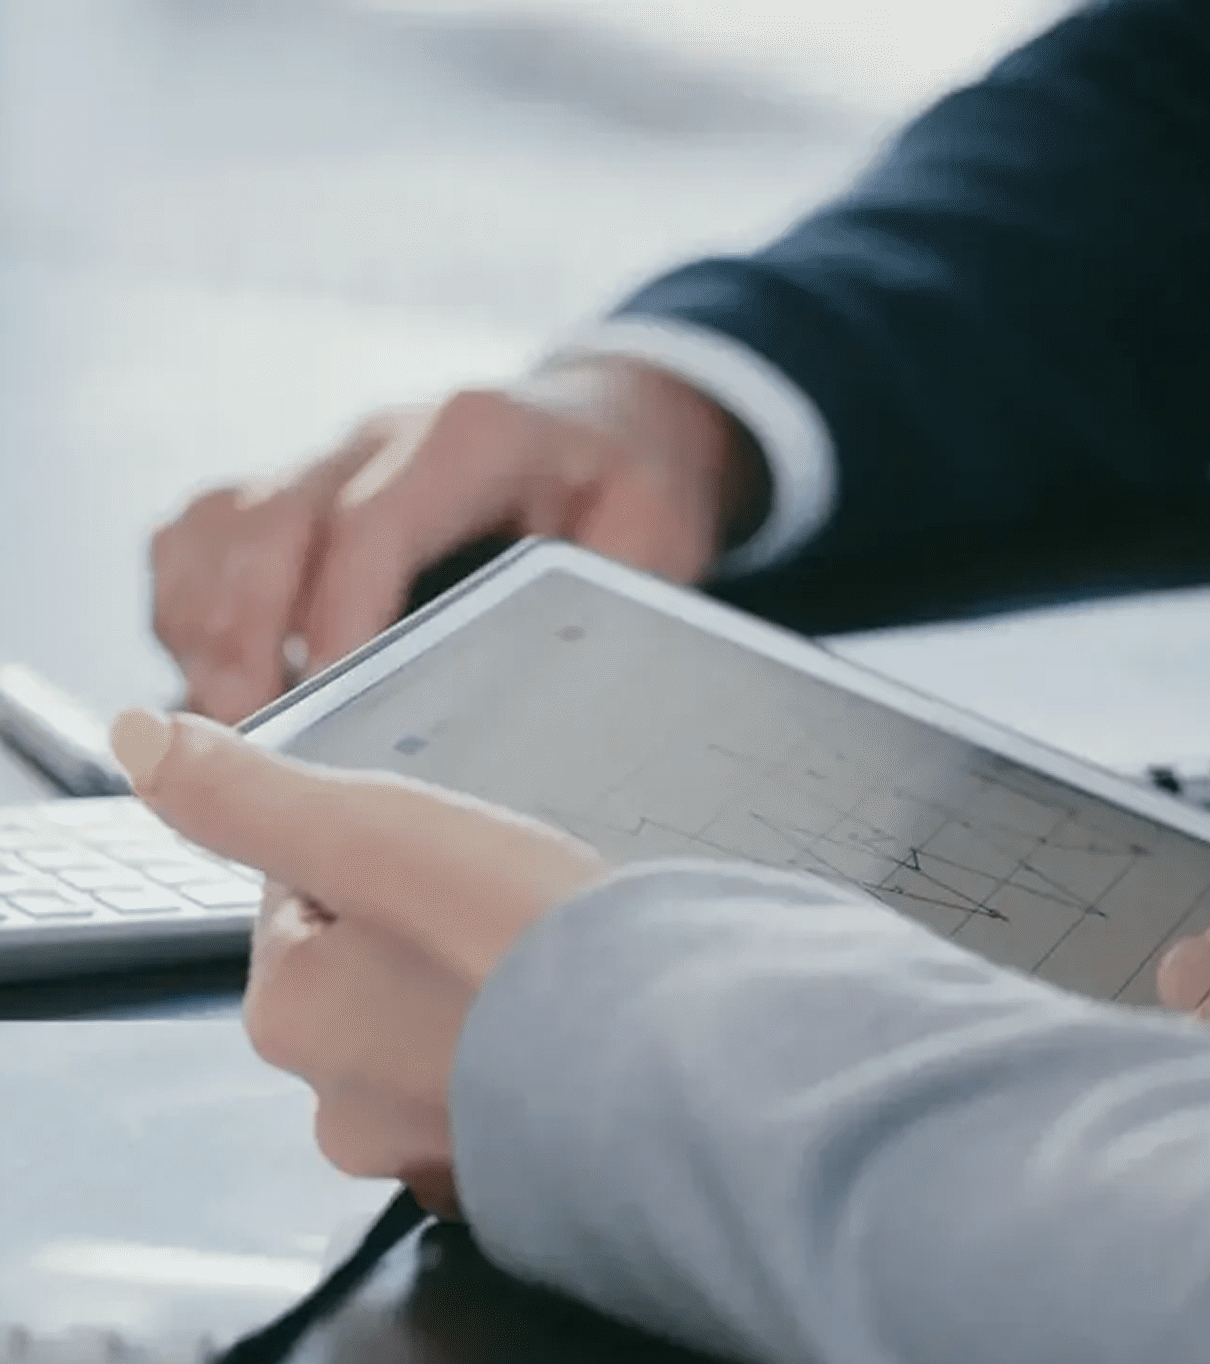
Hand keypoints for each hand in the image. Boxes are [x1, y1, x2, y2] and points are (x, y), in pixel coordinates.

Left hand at [108, 708, 606, 1215]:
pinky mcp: (506, 1184)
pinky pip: (500, 1098)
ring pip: (438, 1036)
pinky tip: (571, 1041)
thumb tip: (138, 740)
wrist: (675, 1067)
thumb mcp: (379, 834)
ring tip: (555, 979)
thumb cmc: (531, 949)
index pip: (308, 896)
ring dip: (485, 1003)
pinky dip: (528, 1069)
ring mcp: (422, 1154)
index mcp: (287, 1014)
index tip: (457, 872)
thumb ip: (251, 792)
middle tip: (515, 923)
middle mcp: (336, 1104)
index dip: (390, 861)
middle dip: (434, 936)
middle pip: (371, 971)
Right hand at [151, 357, 763, 722]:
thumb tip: (552, 681)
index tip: (323, 699)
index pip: (372, 523)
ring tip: (227, 718)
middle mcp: (384, 436)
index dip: (337, 615)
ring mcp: (331, 457)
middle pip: (270, 522)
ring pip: (220, 523)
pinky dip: (189, 601)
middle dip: (246, 636)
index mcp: (475, 435)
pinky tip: (212, 672)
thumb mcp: (656, 531)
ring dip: (204, 623)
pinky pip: (206, 530)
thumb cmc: (630, 481)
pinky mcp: (299, 488)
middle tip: (252, 736)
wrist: (612, 418)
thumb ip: (610, 593)